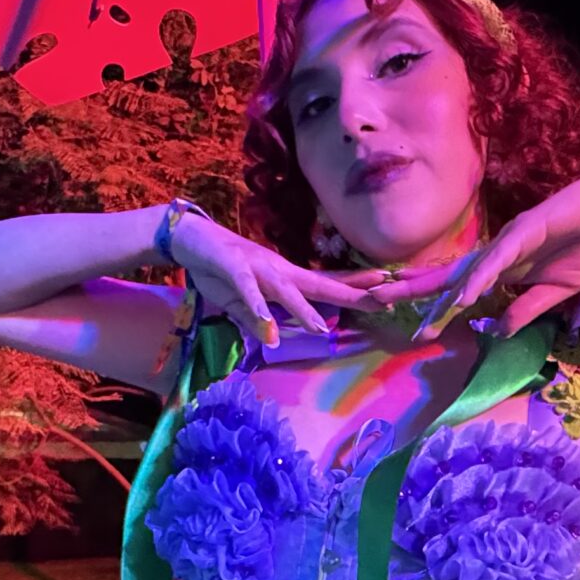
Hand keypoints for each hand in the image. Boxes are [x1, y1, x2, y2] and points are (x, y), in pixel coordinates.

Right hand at [166, 210, 392, 347]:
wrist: (191, 239)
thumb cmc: (221, 270)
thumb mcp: (241, 304)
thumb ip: (258, 320)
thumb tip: (274, 340)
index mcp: (287, 278)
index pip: (328, 286)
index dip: (357, 290)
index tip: (388, 296)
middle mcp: (280, 270)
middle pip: (320, 284)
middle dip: (351, 293)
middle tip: (385, 299)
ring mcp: (258, 268)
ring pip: (286, 289)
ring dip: (303, 309)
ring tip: (321, 329)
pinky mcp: (234, 268)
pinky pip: (246, 290)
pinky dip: (256, 307)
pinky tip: (267, 327)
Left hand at [371, 160, 579, 338]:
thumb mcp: (556, 292)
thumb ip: (526, 309)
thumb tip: (497, 331)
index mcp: (501, 269)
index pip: (458, 290)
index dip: (433, 307)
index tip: (410, 330)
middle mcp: (495, 254)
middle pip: (445, 275)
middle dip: (408, 288)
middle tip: (368, 298)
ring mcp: (508, 241)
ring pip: (464, 270)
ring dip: (434, 290)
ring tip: (403, 305)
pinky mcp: (527, 230)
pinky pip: (499, 260)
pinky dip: (480, 278)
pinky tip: (462, 296)